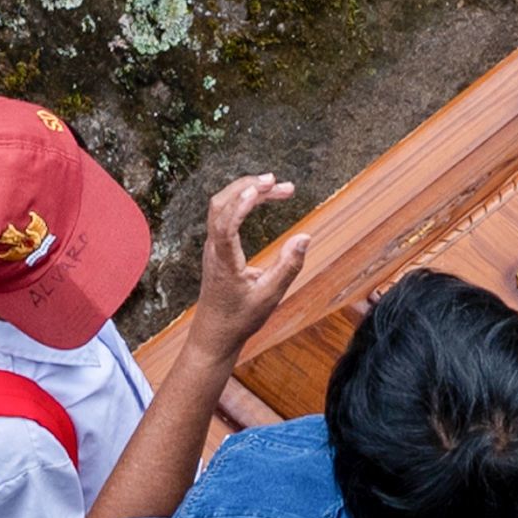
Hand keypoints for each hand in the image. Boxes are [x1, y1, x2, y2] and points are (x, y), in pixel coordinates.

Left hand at [175, 173, 309, 363]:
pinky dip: (243, 202)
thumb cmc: (239, 318)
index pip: (225, 224)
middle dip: (248, 187)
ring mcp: (213, 247)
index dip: (241, 204)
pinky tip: (260, 200)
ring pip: (222, 207)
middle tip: (278, 183)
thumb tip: (304, 237)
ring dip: (246, 192)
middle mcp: (214, 249)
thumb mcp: (270, 296)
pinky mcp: (217, 248)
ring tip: (276, 187)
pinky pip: (225, 215)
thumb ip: (288, 266)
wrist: (215, 334)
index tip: (260, 190)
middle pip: (220, 204)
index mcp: (224, 261)